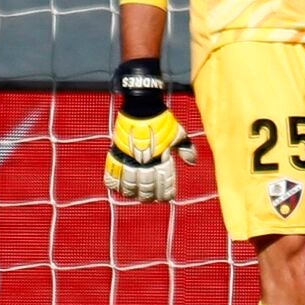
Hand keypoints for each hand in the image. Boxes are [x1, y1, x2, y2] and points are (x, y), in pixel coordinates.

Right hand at [105, 58, 197, 202]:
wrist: (142, 106)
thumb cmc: (162, 120)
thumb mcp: (178, 133)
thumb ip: (186, 148)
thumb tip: (192, 163)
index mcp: (161, 158)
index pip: (163, 183)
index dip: (164, 193)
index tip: (165, 198)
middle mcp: (146, 160)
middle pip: (145, 186)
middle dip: (148, 195)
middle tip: (149, 199)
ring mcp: (130, 157)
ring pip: (129, 183)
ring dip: (132, 192)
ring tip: (134, 196)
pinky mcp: (117, 151)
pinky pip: (112, 171)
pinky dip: (113, 182)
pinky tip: (117, 188)